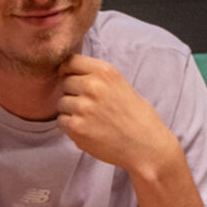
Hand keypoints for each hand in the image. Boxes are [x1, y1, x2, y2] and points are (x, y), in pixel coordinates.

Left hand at [56, 55, 175, 175]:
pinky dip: (70, 127)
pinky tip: (87, 129)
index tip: (74, 80)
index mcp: (105, 71)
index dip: (69, 72)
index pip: (70, 61)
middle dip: (71, 93)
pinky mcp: (76, 126)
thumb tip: (66, 72)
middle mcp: (93, 86)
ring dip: (70, 111)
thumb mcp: (120, 84)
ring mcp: (83, 106)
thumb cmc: (135, 116)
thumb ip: (96, 77)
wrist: (145, 145)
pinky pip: (61, 121)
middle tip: (88, 105)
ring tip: (90, 119)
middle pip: (64, 83)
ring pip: (61, 103)